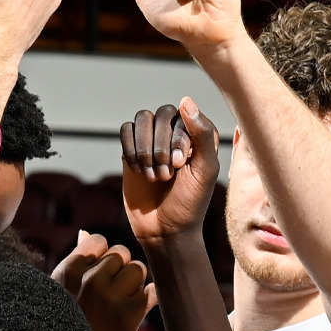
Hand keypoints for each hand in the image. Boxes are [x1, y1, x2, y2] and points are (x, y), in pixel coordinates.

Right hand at [55, 231, 155, 330]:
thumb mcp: (58, 295)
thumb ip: (74, 264)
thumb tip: (85, 233)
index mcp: (68, 273)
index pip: (98, 241)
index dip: (104, 255)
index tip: (100, 275)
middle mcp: (89, 281)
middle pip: (122, 254)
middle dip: (122, 270)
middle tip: (112, 294)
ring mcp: (111, 297)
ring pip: (139, 271)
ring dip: (135, 286)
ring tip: (120, 306)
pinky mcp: (130, 315)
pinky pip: (151, 292)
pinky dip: (148, 301)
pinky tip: (134, 313)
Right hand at [121, 98, 218, 244]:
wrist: (165, 230)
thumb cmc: (190, 202)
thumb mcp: (205, 170)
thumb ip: (202, 134)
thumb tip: (185, 99)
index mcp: (198, 133)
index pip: (183, 114)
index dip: (177, 139)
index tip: (180, 166)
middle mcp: (175, 132)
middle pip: (160, 114)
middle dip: (159, 146)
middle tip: (166, 175)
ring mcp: (152, 140)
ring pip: (141, 119)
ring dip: (144, 149)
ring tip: (153, 176)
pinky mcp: (132, 150)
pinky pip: (125, 131)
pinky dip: (130, 150)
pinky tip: (137, 171)